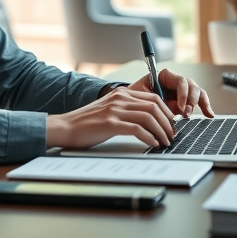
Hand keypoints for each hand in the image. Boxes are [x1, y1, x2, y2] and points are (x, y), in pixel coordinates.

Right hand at [46, 88, 175, 148]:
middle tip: (171, 135)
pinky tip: (153, 143)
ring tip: (165, 141)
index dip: (166, 111)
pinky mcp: (111, 123)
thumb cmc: (86, 122)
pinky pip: (137, 129)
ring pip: (149, 117)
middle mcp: (120, 99)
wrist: (66, 127)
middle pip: (154, 106)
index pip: (153, 97)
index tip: (170, 123)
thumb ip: (125, 110)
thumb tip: (147, 120)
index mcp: (121, 94)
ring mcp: (115, 110)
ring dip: (161, 131)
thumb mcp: (109, 109)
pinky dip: (149, 137)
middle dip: (167, 122)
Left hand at [128, 68, 215, 118]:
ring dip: (198, 104)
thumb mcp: (140, 95)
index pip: (181, 81)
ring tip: (192, 115)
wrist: (133, 105)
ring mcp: (182, 91)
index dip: (183, 93)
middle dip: (191, 100)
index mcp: (165, 76)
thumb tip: (162, 108)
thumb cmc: (135, 97)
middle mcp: (176, 82)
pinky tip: (209, 114)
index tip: (180, 107)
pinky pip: (200, 101)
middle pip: (192, 86)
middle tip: (185, 113)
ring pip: (198, 92)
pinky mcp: (186, 101)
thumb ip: (153, 99)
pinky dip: (205, 107)